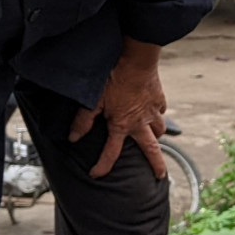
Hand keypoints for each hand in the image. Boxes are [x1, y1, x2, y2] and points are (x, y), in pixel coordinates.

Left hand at [70, 44, 167, 178]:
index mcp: (122, 125)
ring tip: (155, 139)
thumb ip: (83, 120)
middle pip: (151, 150)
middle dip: (156, 165)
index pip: (111, 152)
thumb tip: (73, 137)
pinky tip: (154, 112)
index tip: (96, 175)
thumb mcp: (93, 100)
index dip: (102, 166)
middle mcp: (140, 123)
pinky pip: (161, 112)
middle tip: (160, 176)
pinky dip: (158, 115)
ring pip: (160, 131)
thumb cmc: (114, 77)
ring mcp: (152, 111)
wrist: (137, 59)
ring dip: (157, 137)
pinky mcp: (159, 99)